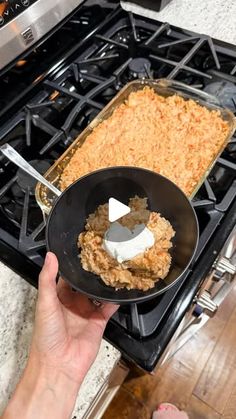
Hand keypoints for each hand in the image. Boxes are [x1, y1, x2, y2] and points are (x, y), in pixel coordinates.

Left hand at [3, 252, 117, 418]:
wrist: (58, 364)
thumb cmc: (46, 337)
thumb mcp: (45, 302)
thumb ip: (48, 278)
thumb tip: (50, 257)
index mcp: (58, 297)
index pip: (67, 276)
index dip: (74, 265)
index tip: (83, 251)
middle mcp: (73, 303)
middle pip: (86, 284)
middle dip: (94, 273)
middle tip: (103, 257)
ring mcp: (87, 312)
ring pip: (99, 293)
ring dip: (105, 284)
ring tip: (113, 269)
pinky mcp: (99, 322)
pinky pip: (109, 307)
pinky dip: (115, 299)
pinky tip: (120, 289)